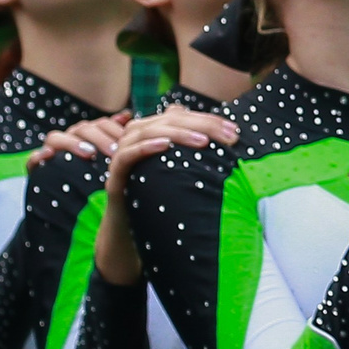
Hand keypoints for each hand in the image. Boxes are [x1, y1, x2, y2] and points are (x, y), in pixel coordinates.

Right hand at [35, 113, 128, 167]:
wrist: (74, 201)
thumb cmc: (98, 176)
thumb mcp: (109, 156)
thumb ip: (117, 135)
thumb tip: (127, 115)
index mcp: (87, 134)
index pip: (100, 124)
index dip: (114, 130)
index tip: (127, 141)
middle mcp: (69, 138)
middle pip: (82, 129)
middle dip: (100, 139)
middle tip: (114, 152)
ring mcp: (51, 150)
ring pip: (56, 138)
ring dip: (72, 144)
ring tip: (89, 154)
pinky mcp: (37, 166)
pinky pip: (33, 158)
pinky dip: (39, 156)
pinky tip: (49, 155)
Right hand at [94, 108, 237, 284]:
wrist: (134, 233)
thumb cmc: (165, 200)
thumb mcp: (187, 172)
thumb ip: (199, 152)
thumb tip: (227, 134)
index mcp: (153, 133)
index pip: (180, 115)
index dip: (208, 119)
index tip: (234, 129)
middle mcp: (135, 140)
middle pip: (166, 119)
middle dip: (201, 124)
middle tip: (228, 135)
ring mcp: (122, 156)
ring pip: (146, 131)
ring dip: (177, 133)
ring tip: (203, 141)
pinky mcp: (115, 176)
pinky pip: (125, 155)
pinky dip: (145, 147)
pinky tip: (166, 145)